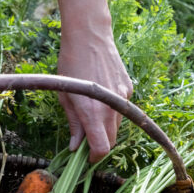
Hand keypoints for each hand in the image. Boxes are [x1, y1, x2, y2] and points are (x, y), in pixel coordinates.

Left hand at [53, 0, 132, 162]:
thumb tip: (76, 146)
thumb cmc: (70, 64)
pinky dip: (112, 110)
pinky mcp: (128, 87)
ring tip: (91, 113)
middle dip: (99, 144)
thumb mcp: (65, 95)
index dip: (94, 157)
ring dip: (106, 127)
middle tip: (85, 140)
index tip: (85, 157)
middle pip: (111, 139)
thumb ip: (74, 123)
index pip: (102, 147)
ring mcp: (123, 97)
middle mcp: (111, 107)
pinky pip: (121, 108)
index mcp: (92, 111)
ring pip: (118, 125)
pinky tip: (100, 96)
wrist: (89, 35)